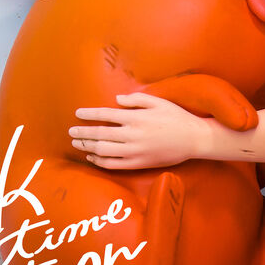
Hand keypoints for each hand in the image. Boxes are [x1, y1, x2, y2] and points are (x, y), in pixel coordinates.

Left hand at [69, 92, 210, 168]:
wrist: (194, 139)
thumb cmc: (177, 117)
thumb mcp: (158, 102)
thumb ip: (136, 100)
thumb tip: (116, 100)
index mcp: (136, 118)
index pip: (105, 116)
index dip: (89, 115)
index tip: (77, 114)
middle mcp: (132, 135)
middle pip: (100, 135)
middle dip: (83, 133)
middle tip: (71, 132)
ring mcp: (135, 152)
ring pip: (103, 151)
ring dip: (88, 147)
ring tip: (77, 144)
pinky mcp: (139, 164)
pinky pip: (114, 165)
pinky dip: (100, 161)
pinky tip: (92, 157)